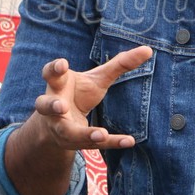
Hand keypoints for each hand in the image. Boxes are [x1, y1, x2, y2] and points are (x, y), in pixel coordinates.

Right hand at [34, 45, 152, 150]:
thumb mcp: (98, 78)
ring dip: (82, 134)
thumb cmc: (79, 93)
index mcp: (58, 84)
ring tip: (100, 134)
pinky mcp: (74, 142)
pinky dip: (112, 143)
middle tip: (61, 106)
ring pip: (66, 132)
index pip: (50, 74)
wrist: (59, 125)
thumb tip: (148, 50)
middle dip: (53, 105)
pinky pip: (92, 145)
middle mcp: (54, 106)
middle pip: (45, 105)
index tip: (62, 64)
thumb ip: (120, 64)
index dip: (54, 69)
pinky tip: (129, 141)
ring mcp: (61, 127)